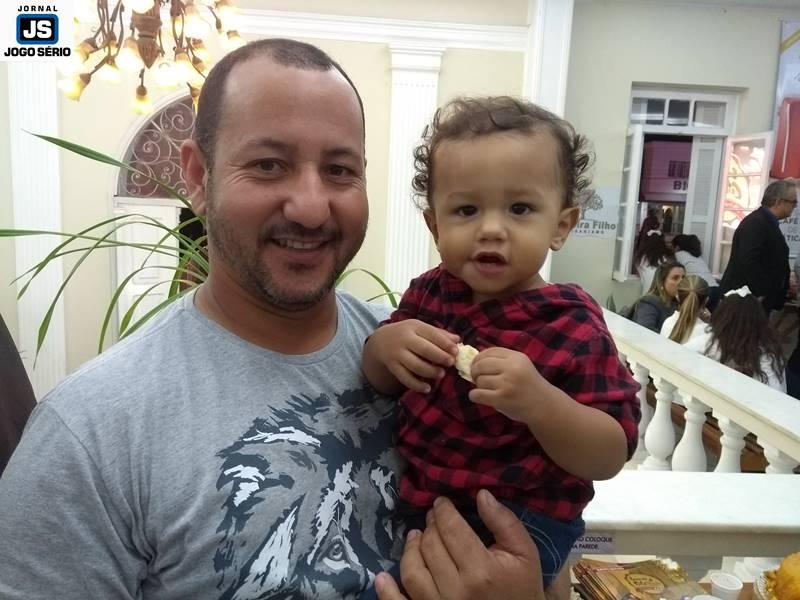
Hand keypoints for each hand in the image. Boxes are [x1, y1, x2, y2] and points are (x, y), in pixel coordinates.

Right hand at [370, 320, 458, 392]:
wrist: (380, 341)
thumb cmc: (407, 334)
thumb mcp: (420, 328)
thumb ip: (438, 334)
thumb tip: (457, 340)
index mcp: (414, 327)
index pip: (431, 334)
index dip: (445, 343)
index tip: (456, 351)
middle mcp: (404, 339)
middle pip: (424, 349)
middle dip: (439, 356)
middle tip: (450, 363)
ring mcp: (397, 354)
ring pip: (415, 365)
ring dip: (430, 371)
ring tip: (441, 375)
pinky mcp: (393, 367)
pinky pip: (405, 378)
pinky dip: (416, 385)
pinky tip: (427, 388)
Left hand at [374, 491, 544, 599]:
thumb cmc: (523, 590)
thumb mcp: (525, 555)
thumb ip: (505, 523)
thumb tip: (481, 494)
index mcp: (481, 570)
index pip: (451, 529)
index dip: (443, 510)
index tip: (441, 503)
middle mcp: (456, 589)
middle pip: (431, 546)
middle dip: (430, 526)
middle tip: (433, 518)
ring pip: (412, 572)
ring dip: (410, 550)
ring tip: (414, 537)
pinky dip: (387, 592)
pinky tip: (382, 577)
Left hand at [467, 347, 545, 423]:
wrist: (544, 406)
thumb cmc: (529, 386)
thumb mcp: (521, 366)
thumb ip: (502, 360)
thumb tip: (475, 360)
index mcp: (516, 357)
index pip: (490, 351)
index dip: (478, 358)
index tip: (477, 366)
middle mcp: (512, 368)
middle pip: (481, 365)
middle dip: (474, 371)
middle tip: (476, 378)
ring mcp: (506, 384)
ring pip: (479, 380)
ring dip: (478, 385)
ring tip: (486, 389)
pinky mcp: (501, 398)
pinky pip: (477, 394)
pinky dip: (474, 396)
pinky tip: (479, 397)